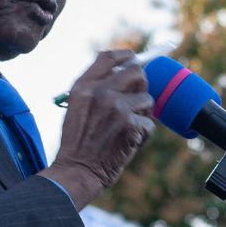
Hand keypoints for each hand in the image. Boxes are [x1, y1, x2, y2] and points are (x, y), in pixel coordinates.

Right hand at [41, 50, 154, 207]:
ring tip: (125, 129)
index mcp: (83, 86)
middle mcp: (100, 92)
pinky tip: (126, 143)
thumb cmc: (77, 141)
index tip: (134, 59)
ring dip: (141, 115)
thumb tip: (125, 70)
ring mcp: (117, 108)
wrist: (76, 170)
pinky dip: (142, 136)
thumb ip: (95, 87)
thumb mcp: (76, 107)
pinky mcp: (130, 125)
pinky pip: (149, 124)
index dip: (126, 56)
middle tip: (136, 100)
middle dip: (141, 86)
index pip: (109, 57)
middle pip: (136, 72)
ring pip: (147, 100)